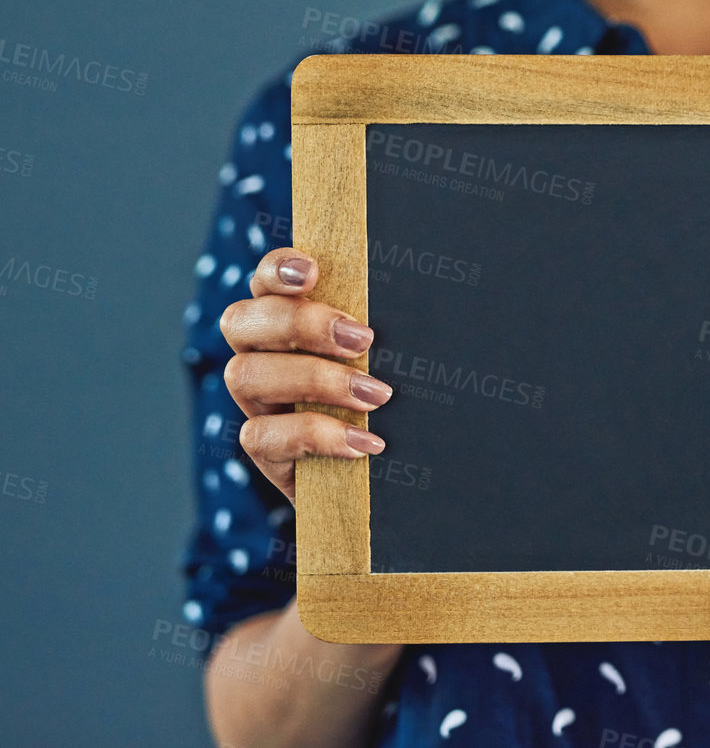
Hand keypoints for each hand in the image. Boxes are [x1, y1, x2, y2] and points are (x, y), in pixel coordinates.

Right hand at [219, 247, 390, 503]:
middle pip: (241, 321)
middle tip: (363, 339)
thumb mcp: (396, 358)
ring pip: (245, 374)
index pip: (264, 280)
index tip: (313, 271)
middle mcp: (262, 355)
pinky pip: (262, 436)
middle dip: (300, 323)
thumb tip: (430, 298)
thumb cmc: (397, 402)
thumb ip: (390, 329)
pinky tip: (364, 442)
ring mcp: (258, 403)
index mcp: (290, 320)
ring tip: (377, 395)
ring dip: (316, 379)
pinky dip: (317, 435)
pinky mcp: (265, 452)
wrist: (390, 477)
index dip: (277, 269)